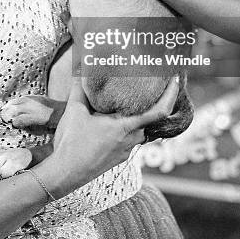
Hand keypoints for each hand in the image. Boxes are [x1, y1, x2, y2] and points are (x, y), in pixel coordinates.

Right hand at [34, 75, 179, 197]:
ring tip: (137, 101)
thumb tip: (80, 64)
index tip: (175, 80)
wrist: (64, 174)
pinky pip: (133, 139)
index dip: (170, 95)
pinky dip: (132, 127)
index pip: (158, 112)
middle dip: (156, 103)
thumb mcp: (74, 111)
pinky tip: (120, 120)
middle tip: (154, 86)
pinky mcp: (119, 158)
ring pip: (142, 131)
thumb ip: (79, 87)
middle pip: (153, 120)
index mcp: (124, 127)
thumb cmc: (70, 143)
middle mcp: (130, 140)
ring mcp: (126, 151)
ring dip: (142, 117)